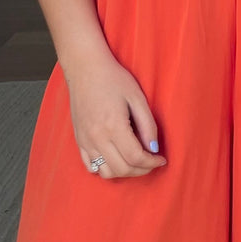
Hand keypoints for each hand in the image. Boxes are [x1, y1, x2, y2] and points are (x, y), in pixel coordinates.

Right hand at [64, 49, 166, 178]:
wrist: (85, 68)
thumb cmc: (113, 78)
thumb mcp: (137, 97)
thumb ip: (147, 125)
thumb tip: (154, 149)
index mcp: (113, 126)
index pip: (135, 157)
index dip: (152, 162)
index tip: (161, 159)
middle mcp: (96, 137)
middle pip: (122, 168)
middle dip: (142, 170)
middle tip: (152, 162)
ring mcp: (85, 141)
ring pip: (106, 172)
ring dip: (124, 172)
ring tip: (136, 162)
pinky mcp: (79, 140)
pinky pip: (90, 166)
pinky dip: (105, 169)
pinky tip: (117, 160)